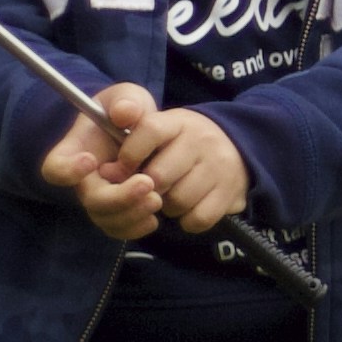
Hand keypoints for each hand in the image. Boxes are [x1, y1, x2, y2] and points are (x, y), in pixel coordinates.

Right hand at [43, 83, 166, 243]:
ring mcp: (100, 199)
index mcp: (75, 151)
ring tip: (157, 199)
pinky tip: (154, 217)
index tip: (90, 159)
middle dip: (119, 196)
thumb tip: (126, 112)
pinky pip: (120, 230)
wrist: (143, 133)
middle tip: (147, 183)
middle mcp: (83, 180)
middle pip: (90, 200)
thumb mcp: (127, 97)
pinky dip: (137, 227)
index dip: (68, 170)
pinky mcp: (117, 213)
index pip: (56, 168)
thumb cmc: (127, 112)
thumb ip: (126, 101)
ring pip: (106, 219)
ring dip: (132, 213)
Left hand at [115, 101, 252, 235]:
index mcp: (179, 121)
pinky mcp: (230, 192)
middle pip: (159, 176)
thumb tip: (104, 171)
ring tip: (170, 196)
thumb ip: (128, 140)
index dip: (130, 155)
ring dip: (167, 206)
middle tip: (148, 188)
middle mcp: (202, 140)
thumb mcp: (161, 127)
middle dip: (146, 188)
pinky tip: (187, 208)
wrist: (237, 146)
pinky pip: (198, 218)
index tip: (123, 169)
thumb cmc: (183, 142)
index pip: (150, 131)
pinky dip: (187, 220)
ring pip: (177, 200)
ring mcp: (219, 166)